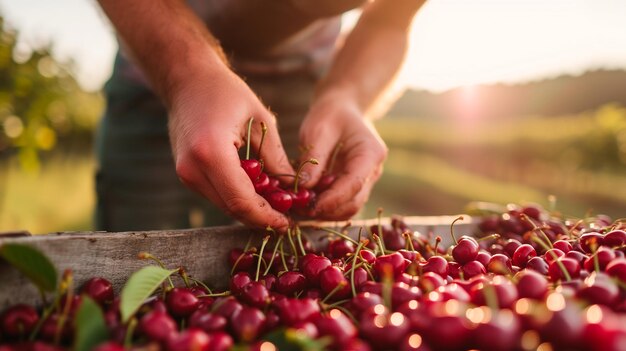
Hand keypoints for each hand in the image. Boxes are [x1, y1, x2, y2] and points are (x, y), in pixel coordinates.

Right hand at [169, 65, 294, 228]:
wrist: (186, 80)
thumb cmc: (225, 92)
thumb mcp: (260, 120)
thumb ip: (276, 158)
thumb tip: (292, 190)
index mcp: (211, 152)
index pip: (241, 200)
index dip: (266, 216)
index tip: (288, 222)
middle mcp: (192, 168)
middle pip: (232, 209)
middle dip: (261, 217)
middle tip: (287, 218)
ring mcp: (185, 173)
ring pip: (224, 205)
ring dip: (250, 209)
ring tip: (278, 206)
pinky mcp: (186, 174)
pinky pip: (216, 195)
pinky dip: (238, 198)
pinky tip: (259, 193)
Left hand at [298, 94, 387, 219]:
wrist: (342, 110)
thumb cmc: (331, 115)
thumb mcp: (318, 130)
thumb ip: (313, 159)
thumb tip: (304, 188)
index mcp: (370, 153)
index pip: (354, 184)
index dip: (333, 199)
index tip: (310, 207)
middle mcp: (372, 172)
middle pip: (353, 202)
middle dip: (327, 210)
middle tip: (298, 208)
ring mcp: (365, 182)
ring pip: (348, 208)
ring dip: (325, 212)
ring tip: (299, 206)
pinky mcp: (353, 187)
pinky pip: (341, 204)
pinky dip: (324, 207)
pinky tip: (306, 202)